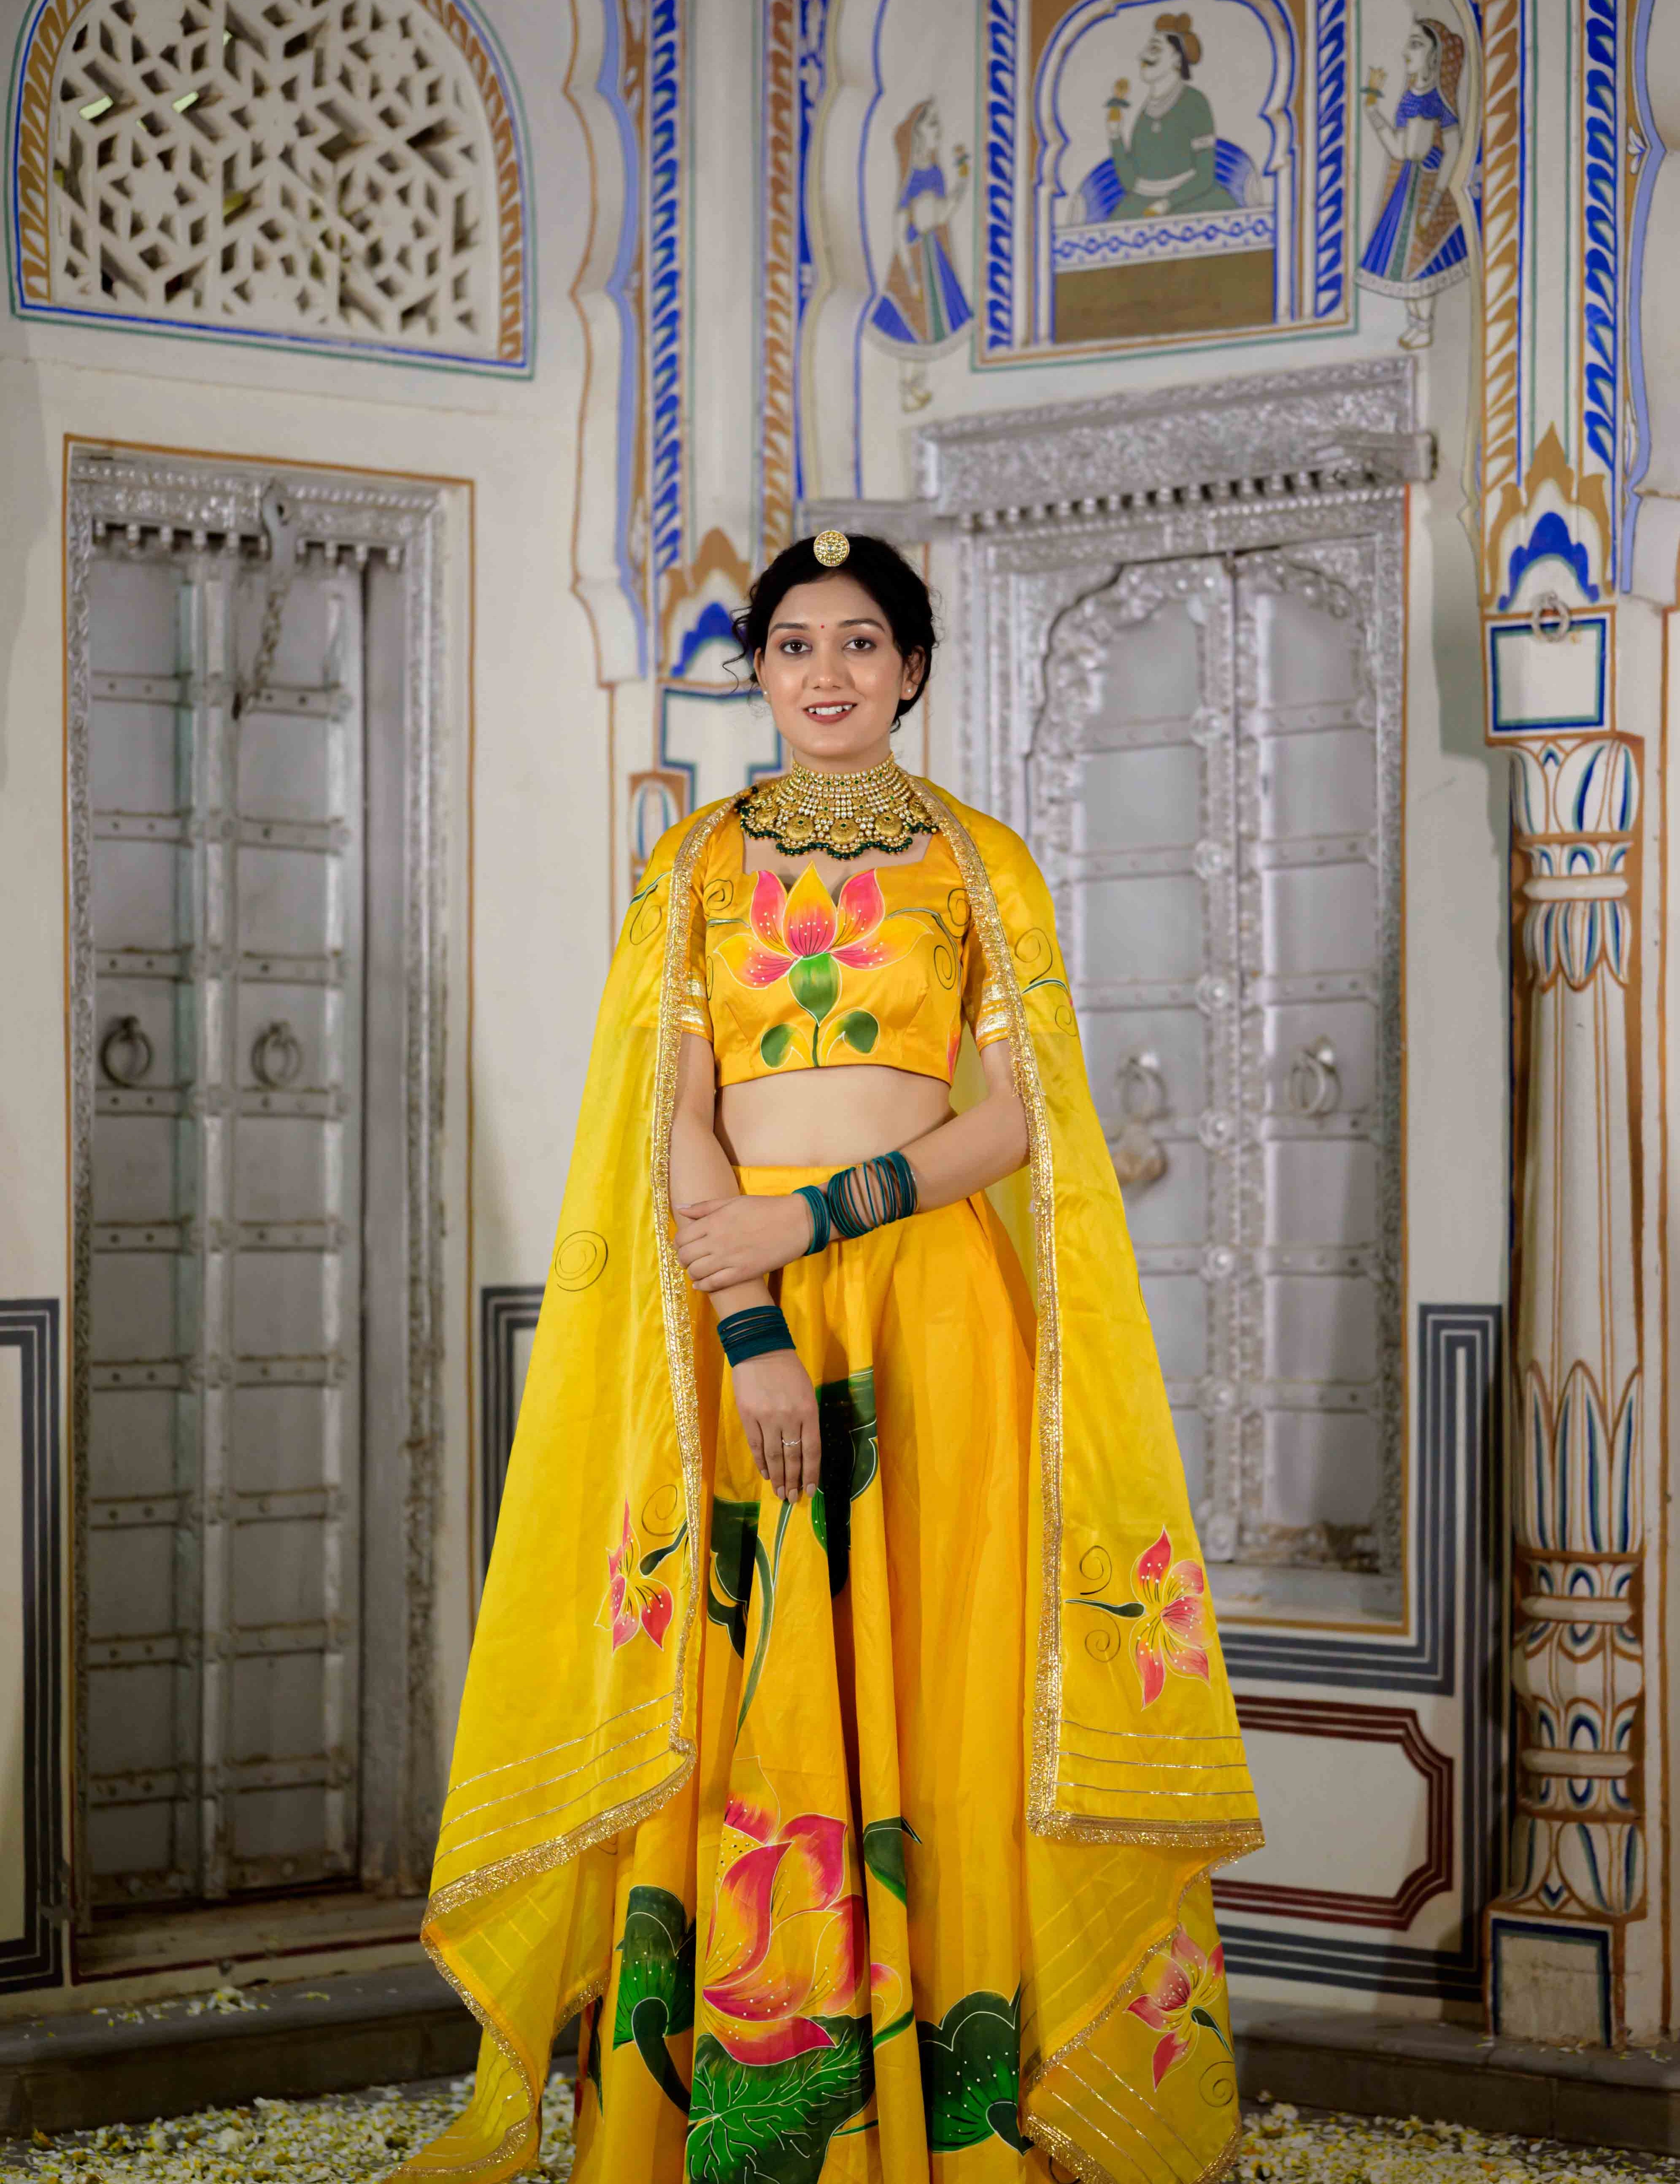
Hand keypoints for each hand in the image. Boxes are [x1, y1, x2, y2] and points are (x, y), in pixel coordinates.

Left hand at [674, 1195, 812, 1290]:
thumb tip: (680, 1209)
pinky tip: (702, 1284)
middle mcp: (717, 1240)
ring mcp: (729, 1258)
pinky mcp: (742, 1272)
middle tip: (690, 1259)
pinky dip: (703, 1286)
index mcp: (714, 1221)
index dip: (678, 1244)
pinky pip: (713, 1284)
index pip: (681, 1238)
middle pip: (685, 1256)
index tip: (685, 1245)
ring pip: (696, 1272)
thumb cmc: (765, 1208)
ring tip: (697, 1271)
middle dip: (683, 1259)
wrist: (796, 1222)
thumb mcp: (733, 1201)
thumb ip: (705, 1207)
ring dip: (692, 1273)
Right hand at [732, 1349, 819, 1500]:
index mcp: (808, 1411)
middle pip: (792, 1458)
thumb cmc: (788, 1371)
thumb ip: (807, 1420)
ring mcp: (767, 1418)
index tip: (811, 1491)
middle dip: (793, 1481)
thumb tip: (804, 1451)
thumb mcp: (806, 1393)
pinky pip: (756, 1446)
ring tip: (779, 1493)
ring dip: (777, 1478)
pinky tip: (765, 1474)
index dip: (811, 1473)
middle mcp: (789, 1417)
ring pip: (773, 1456)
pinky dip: (761, 1462)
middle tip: (793, 1498)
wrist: (760, 1349)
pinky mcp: (748, 1416)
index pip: (812, 1451)